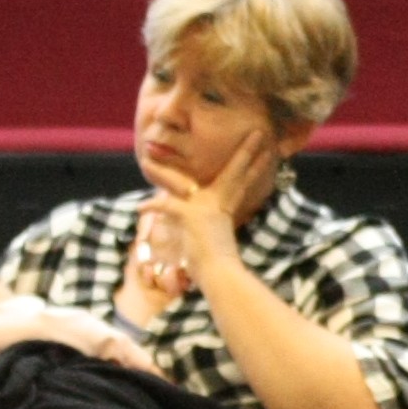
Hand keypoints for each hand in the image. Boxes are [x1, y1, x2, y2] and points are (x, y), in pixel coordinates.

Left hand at [139, 139, 279, 291]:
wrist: (220, 274)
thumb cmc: (219, 265)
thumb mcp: (216, 239)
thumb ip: (213, 226)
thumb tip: (209, 225)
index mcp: (225, 207)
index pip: (242, 181)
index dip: (255, 166)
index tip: (268, 152)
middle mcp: (217, 203)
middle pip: (234, 172)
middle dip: (247, 152)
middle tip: (259, 134)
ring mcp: (204, 208)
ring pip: (181, 182)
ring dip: (159, 172)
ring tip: (144, 161)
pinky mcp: (191, 216)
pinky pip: (166, 207)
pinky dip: (151, 208)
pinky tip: (139, 209)